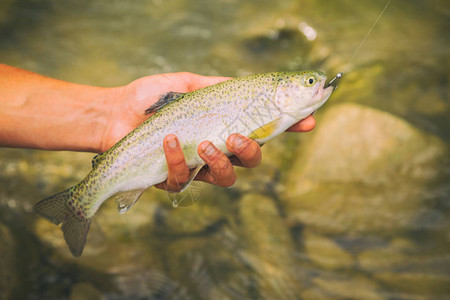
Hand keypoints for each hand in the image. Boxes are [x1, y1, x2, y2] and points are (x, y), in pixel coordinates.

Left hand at [103, 72, 314, 191]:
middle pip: (250, 162)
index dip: (288, 128)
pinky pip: (183, 179)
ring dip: (219, 163)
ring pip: (224, 178)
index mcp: (225, 127)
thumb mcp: (191, 85)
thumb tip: (249, 83)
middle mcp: (216, 150)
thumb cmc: (154, 98)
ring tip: (205, 145)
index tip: (310, 121)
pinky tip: (169, 140)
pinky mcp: (172, 178)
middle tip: (238, 138)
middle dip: (251, 152)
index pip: (263, 130)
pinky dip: (177, 159)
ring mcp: (195, 167)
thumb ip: (219, 86)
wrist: (116, 112)